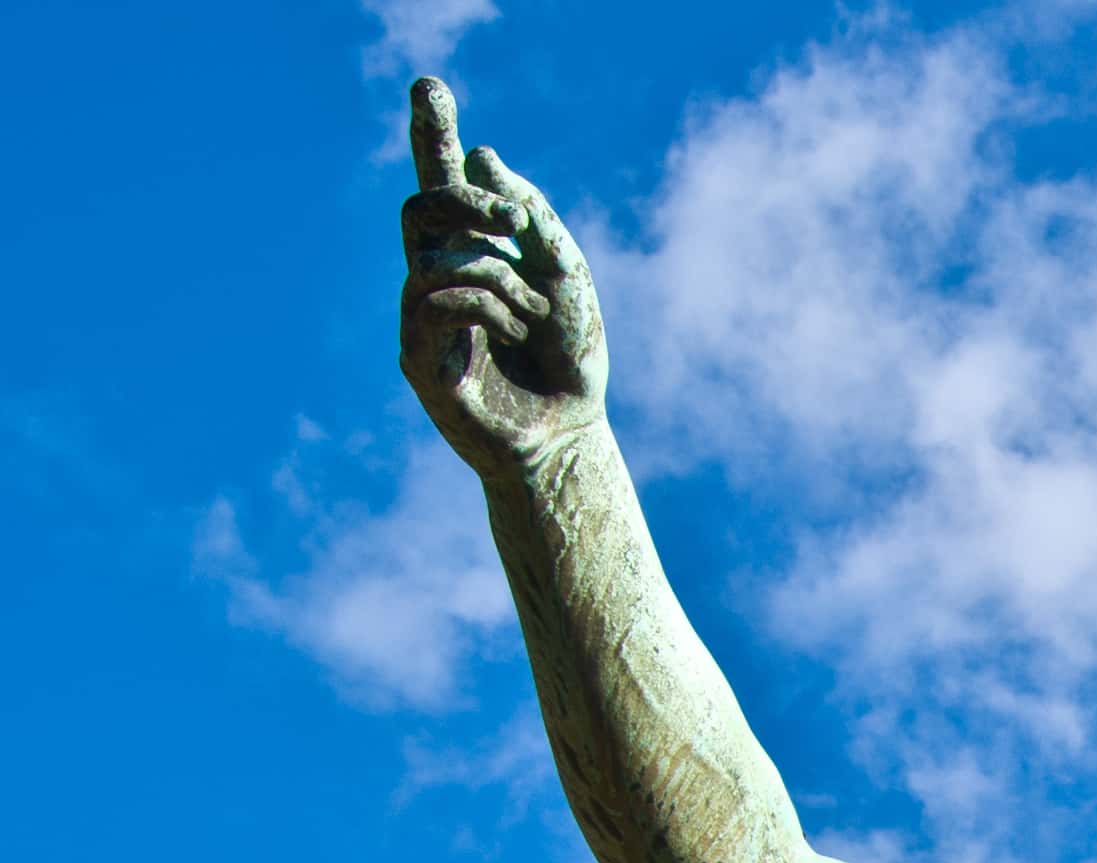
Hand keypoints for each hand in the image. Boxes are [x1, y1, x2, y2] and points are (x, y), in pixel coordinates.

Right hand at [397, 78, 606, 480]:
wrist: (570, 434)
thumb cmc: (568, 358)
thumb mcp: (566, 277)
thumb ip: (533, 219)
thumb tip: (483, 154)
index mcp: (473, 254)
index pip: (441, 186)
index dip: (431, 137)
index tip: (429, 85)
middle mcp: (438, 279)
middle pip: (421, 207)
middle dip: (467, 200)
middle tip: (514, 218)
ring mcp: (421, 318)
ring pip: (440, 259)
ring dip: (498, 277)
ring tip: (531, 314)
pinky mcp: (417, 356)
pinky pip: (437, 300)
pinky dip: (485, 306)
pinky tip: (514, 331)